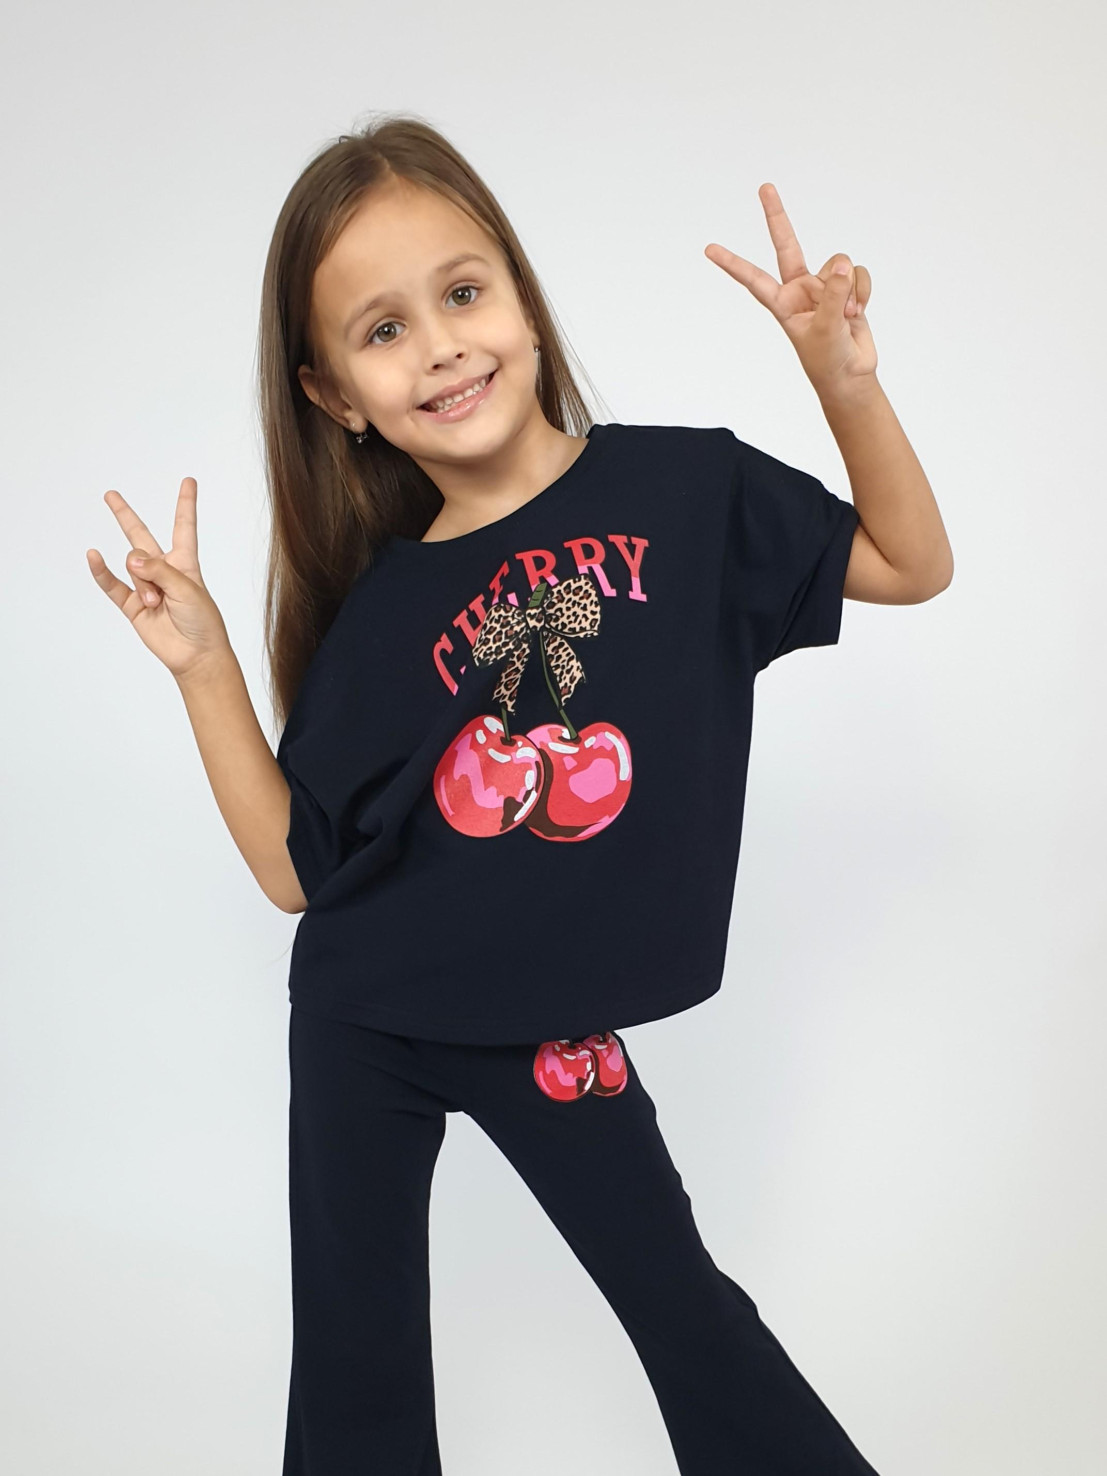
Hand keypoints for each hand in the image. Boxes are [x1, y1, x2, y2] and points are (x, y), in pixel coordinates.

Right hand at [87, 476, 231, 680]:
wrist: (196, 655)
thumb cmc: (203, 622)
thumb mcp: (188, 589)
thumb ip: (158, 570)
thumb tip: (129, 558)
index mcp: (185, 563)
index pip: (184, 527)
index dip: (185, 504)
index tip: (188, 481)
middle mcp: (164, 571)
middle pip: (141, 536)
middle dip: (126, 516)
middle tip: (110, 495)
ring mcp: (145, 587)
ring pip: (132, 567)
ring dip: (143, 584)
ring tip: (155, 601)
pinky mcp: (132, 605)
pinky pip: (112, 584)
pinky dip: (102, 572)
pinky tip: (94, 556)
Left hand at [704, 183, 876, 395]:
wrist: (851, 374)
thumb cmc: (828, 359)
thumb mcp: (825, 328)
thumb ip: (832, 294)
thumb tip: (842, 265)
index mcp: (782, 303)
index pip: (753, 278)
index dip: (732, 263)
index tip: (709, 249)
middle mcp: (800, 289)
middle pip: (787, 245)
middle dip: (777, 217)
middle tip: (765, 187)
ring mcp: (824, 286)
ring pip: (838, 264)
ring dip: (848, 289)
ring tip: (847, 316)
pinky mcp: (846, 288)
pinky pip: (858, 274)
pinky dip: (863, 290)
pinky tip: (860, 311)